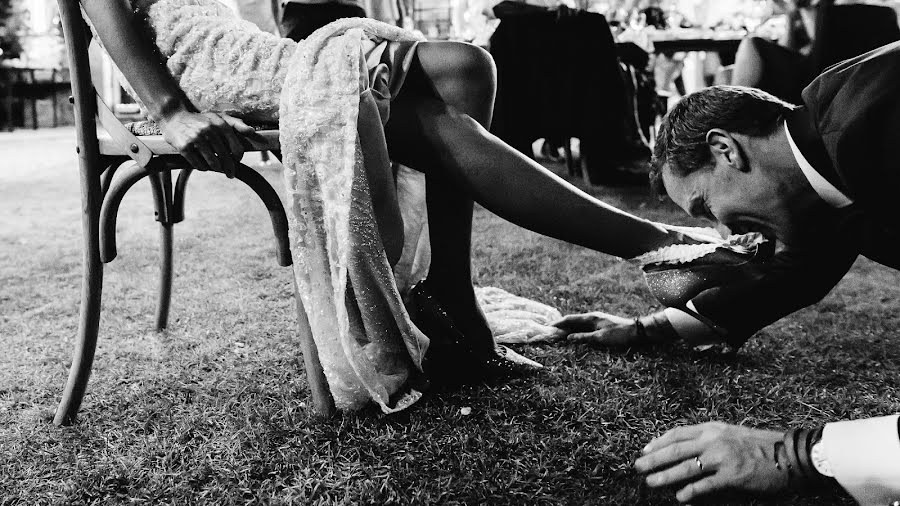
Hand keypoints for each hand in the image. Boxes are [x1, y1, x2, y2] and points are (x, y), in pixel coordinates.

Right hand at [158, 109, 260, 176]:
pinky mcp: (184, 147)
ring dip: (216, 168)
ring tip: (217, 169)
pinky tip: (203, 166)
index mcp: (220, 124)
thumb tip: (252, 132)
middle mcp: (209, 131)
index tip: (237, 161)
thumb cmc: (201, 120)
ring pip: (213, 163)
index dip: (238, 157)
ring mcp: (196, 139)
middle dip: (229, 168)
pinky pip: (199, 165)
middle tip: (230, 174)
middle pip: (225, 158)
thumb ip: (237, 124)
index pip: (236, 148)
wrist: (174, 117)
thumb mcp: (219, 117)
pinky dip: (203, 168)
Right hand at [550, 312, 640, 345]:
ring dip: (568, 329)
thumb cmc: (619, 334)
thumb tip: (568, 338)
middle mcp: (592, 317)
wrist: (636, 331)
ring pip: (577, 324)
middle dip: (560, 326)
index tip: (548, 326)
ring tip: (558, 334)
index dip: (558, 323)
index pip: (569, 319)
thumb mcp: (600, 338)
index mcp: (590, 317)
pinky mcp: (600, 325)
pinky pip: (584, 327)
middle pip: (572, 321)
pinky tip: (573, 335)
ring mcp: (596, 321)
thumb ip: (583, 337)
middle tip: (549, 331)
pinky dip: (576, 331)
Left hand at [635, 422, 788, 502]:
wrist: (788, 454)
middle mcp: (713, 440)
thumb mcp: (730, 433)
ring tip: (651, 482)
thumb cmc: (759, 445)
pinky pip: (705, 484)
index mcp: (712, 428)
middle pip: (675, 450)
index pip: (677, 434)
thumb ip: (708, 439)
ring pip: (686, 467)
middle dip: (654, 459)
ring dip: (665, 476)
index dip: (658, 442)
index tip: (645, 450)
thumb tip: (685, 450)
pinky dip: (690, 491)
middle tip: (638, 467)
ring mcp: (722, 458)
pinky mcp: (732, 476)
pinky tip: (681, 497)